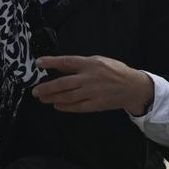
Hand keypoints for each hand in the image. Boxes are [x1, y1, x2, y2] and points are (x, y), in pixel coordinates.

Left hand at [32, 56, 154, 114]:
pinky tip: (57, 106)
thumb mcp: (99, 61)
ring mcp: (93, 92)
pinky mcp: (96, 104)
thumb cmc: (115, 72)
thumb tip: (61, 67)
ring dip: (53, 98)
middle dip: (47, 88)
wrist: (133, 87)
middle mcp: (90, 78)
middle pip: (63, 83)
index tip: (38, 63)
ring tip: (43, 98)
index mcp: (91, 64)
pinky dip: (66, 107)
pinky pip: (77, 107)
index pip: (67, 62)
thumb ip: (81, 64)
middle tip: (35, 91)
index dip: (51, 62)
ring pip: (68, 96)